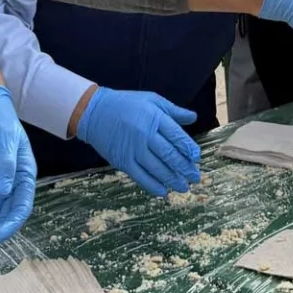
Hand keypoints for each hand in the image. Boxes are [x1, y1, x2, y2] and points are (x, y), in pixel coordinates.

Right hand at [74, 87, 200, 196]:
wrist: (94, 112)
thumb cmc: (126, 103)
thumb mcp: (152, 100)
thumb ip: (173, 111)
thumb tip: (193, 117)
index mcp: (154, 118)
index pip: (176, 136)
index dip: (188, 148)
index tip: (197, 157)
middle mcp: (145, 135)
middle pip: (169, 155)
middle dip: (185, 168)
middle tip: (195, 177)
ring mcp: (133, 150)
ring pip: (157, 168)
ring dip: (172, 179)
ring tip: (184, 187)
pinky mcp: (123, 161)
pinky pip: (140, 177)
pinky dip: (153, 186)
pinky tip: (164, 192)